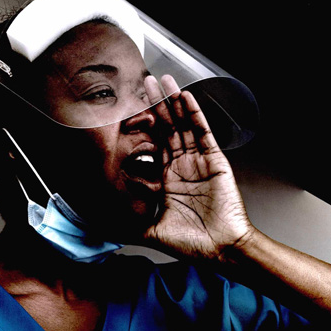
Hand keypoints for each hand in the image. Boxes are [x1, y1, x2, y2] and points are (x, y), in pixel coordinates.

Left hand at [143, 75, 254, 260]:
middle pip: (168, 128)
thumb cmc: (195, 243)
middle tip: (146, 81)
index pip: (154, 145)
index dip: (145, 126)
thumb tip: (108, 229)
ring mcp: (199, 162)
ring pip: (184, 125)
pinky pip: (203, 132)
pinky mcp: (215, 161)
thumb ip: (133, 227)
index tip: (133, 109)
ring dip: (174, 102)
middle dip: (157, 105)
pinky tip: (185, 98)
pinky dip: (194, 114)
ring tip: (164, 81)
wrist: (222, 249)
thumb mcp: (154, 233)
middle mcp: (183, 167)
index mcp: (168, 180)